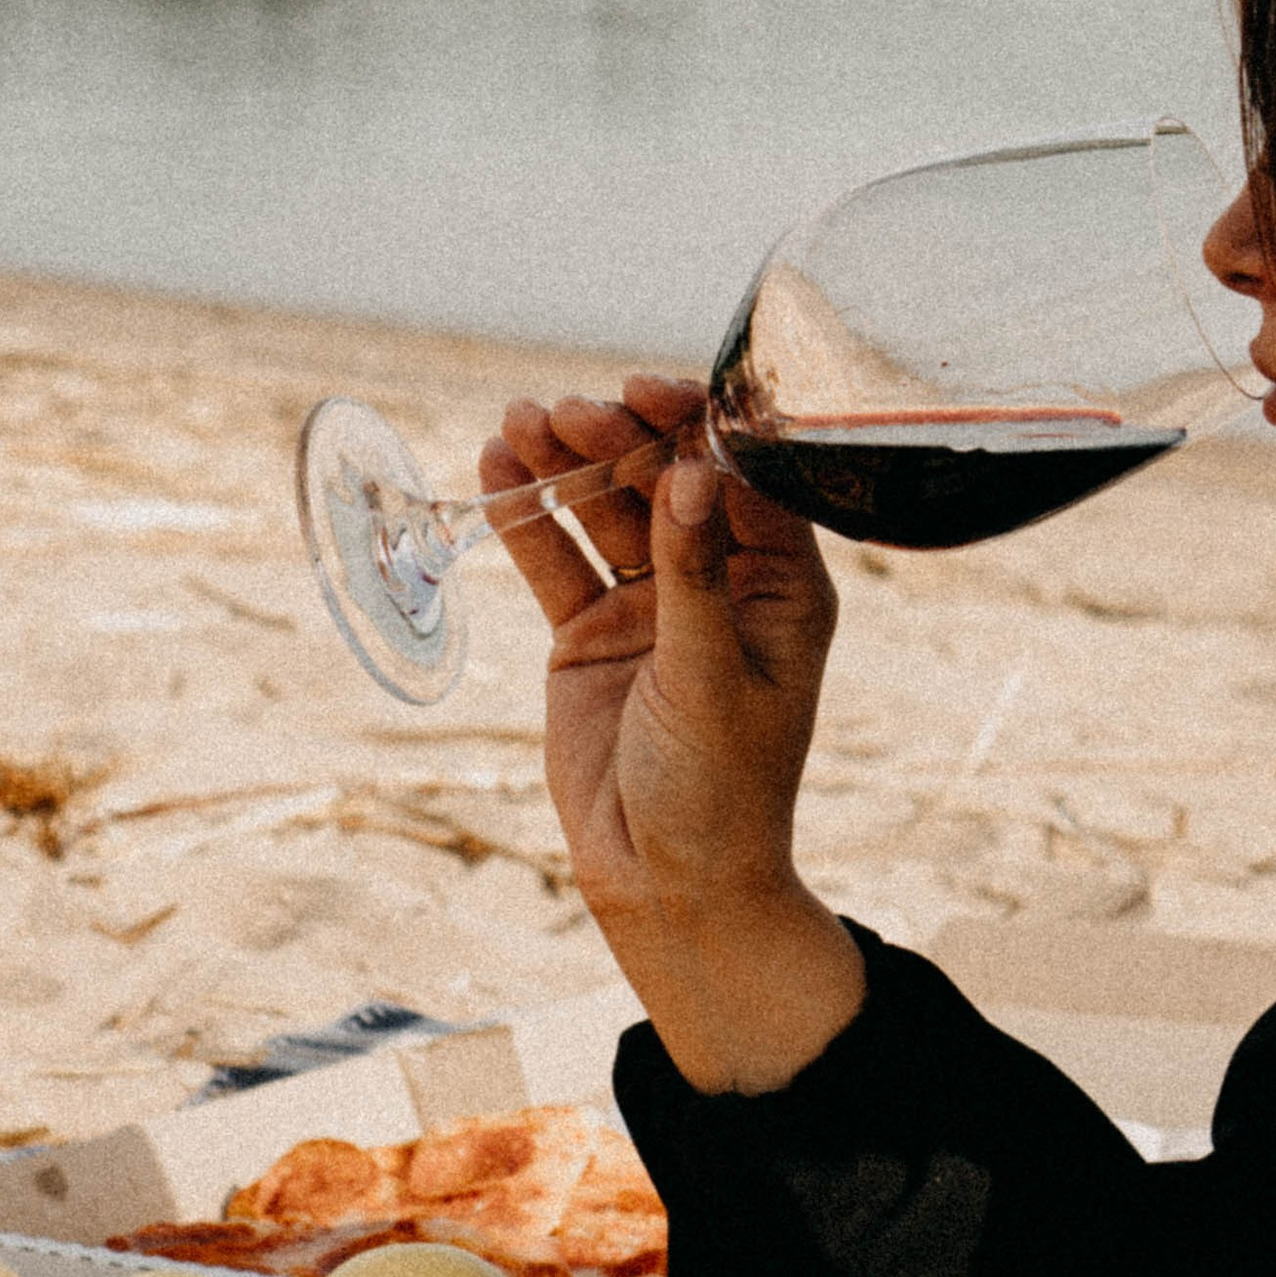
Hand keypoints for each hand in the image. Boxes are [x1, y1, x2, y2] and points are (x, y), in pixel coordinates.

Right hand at [480, 374, 863, 1088]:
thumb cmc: (719, 788)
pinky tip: (494, 468)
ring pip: (605, 513)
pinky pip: (557, 559)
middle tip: (565, 413)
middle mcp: (719, 582)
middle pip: (665, 484)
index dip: (694, 429)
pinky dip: (527, 517)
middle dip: (616, 442)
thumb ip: (693, 574)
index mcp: (781, 586)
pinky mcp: (590, 634)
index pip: (740, 481)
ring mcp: (650, 605)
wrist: (665, 882)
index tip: (644, 394)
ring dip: (564, 465)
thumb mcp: (711, 677)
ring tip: (517, 422)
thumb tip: (691, 472)